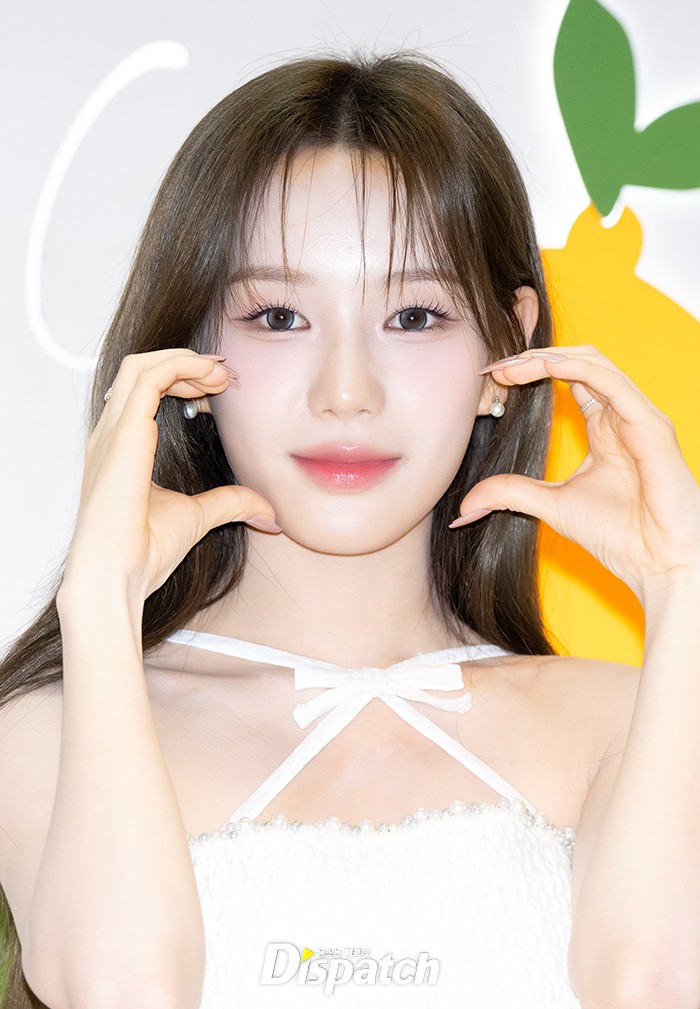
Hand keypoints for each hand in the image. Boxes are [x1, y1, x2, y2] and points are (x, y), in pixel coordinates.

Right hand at [62, 349, 279, 603]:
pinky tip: (209, 379)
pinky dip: (180, 367)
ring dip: (184, 360)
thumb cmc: (140, 555)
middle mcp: (110, 436)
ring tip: (219, 373)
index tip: (217, 388)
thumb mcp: (197, 518)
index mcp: (119, 450)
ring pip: (141, 365)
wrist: (114, 576)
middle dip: (183, 363)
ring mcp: (112, 433)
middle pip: (138, 370)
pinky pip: (148, 378)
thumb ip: (229, 504)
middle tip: (222, 374)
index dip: (180, 381)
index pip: (143, 393)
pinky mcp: (123, 435)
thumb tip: (266, 510)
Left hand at [451, 345, 699, 602]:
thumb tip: (465, 505)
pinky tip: (545, 367)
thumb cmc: (621, 536)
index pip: (568, 379)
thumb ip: (511, 493)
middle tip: (495, 368)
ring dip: (549, 358)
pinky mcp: (651, 426)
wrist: (659, 564)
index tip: (491, 379)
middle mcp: (623, 415)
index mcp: (605, 427)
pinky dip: (577, 368)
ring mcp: (639, 417)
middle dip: (534, 358)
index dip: (529, 372)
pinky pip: (612, 383)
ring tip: (511, 365)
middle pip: (579, 361)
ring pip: (595, 363)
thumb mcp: (551, 506)